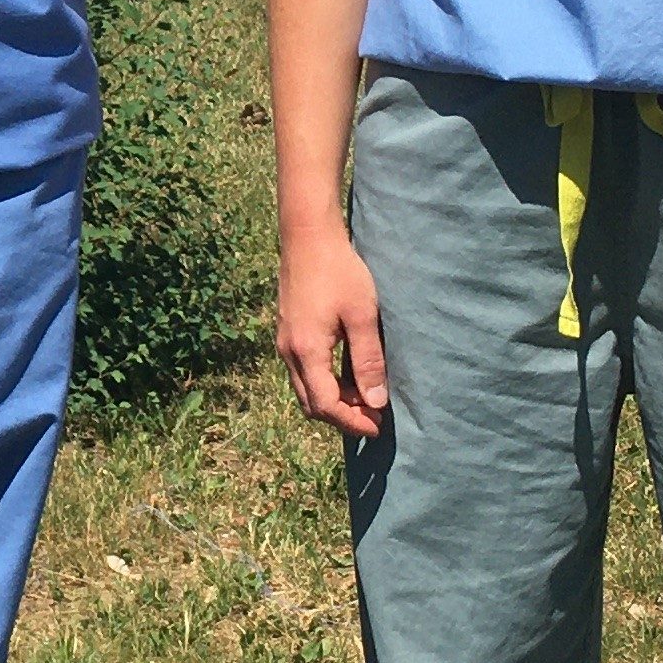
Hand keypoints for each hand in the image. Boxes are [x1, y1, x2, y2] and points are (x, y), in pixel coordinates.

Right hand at [274, 220, 389, 437]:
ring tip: (364, 397)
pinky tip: (346, 373)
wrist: (307, 235)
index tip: (378, 426)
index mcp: (307, 351)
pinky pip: (302, 371)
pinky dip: (324, 383)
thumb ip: (368, 360)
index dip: (352, 422)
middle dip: (342, 416)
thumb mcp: (362, 315)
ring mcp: (284, 341)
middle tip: (373, 416)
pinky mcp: (287, 331)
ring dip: (332, 400)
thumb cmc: (339, 271)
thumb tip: (376, 401)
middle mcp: (289, 352)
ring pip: (305, 388)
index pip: (326, 405)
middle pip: (311, 403)